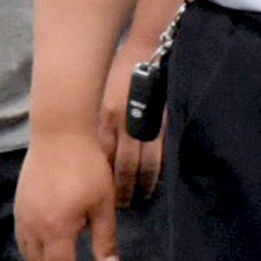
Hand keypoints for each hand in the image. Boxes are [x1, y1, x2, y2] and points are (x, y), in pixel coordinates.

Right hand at [16, 123, 121, 260]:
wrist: (59, 133)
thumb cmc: (87, 166)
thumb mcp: (104, 204)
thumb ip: (105, 240)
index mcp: (57, 229)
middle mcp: (34, 227)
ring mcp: (23, 217)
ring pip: (30, 257)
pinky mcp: (19, 206)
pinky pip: (24, 241)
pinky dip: (37, 255)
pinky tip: (54, 251)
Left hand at [108, 30, 170, 208]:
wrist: (145, 55)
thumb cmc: (118, 77)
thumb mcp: (101, 100)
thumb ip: (99, 128)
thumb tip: (96, 159)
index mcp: (104, 119)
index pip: (102, 159)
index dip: (102, 181)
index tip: (101, 198)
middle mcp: (123, 125)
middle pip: (122, 168)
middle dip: (123, 190)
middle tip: (123, 205)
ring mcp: (145, 126)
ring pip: (144, 165)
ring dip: (142, 185)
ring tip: (140, 198)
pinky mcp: (163, 125)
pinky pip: (161, 155)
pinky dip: (158, 173)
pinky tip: (156, 183)